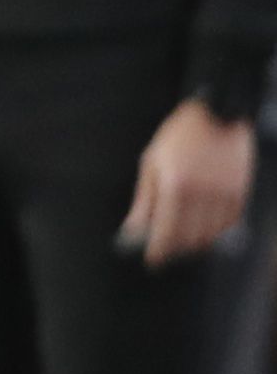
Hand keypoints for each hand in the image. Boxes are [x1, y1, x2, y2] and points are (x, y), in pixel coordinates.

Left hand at [121, 99, 255, 263]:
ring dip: (196, 242)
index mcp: (175, 186)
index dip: (158, 250)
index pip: (165, 231)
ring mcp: (224, 193)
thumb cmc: (178, 136)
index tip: (153, 260)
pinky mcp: (241, 191)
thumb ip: (144, 200)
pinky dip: (216, 230)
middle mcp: (201, 193)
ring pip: (211, 234)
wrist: (218, 113)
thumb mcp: (151, 163)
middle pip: (189, 237)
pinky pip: (229, 222)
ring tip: (184, 240)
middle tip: (167, 250)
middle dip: (176, 249)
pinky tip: (205, 228)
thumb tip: (134, 229)